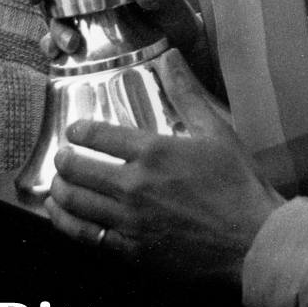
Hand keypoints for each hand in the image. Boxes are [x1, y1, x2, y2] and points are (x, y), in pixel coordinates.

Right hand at [19, 0, 212, 79]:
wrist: (184, 61)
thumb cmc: (177, 23)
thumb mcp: (174, 5)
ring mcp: (82, 25)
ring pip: (49, 19)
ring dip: (49, 28)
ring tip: (69, 40)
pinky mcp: (82, 53)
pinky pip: (57, 49)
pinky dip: (52, 50)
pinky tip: (59, 55)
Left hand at [43, 56, 282, 283]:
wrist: (252, 241)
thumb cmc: (239, 184)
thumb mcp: (217, 130)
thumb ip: (187, 93)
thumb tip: (170, 56)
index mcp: (153, 151)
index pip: (99, 135)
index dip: (80, 130)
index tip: (75, 130)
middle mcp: (134, 185)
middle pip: (78, 170)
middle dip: (64, 161)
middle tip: (62, 158)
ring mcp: (130, 221)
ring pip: (76, 203)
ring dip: (59, 192)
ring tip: (55, 186)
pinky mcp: (132, 251)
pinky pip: (87, 237)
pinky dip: (67, 225)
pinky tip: (62, 218)